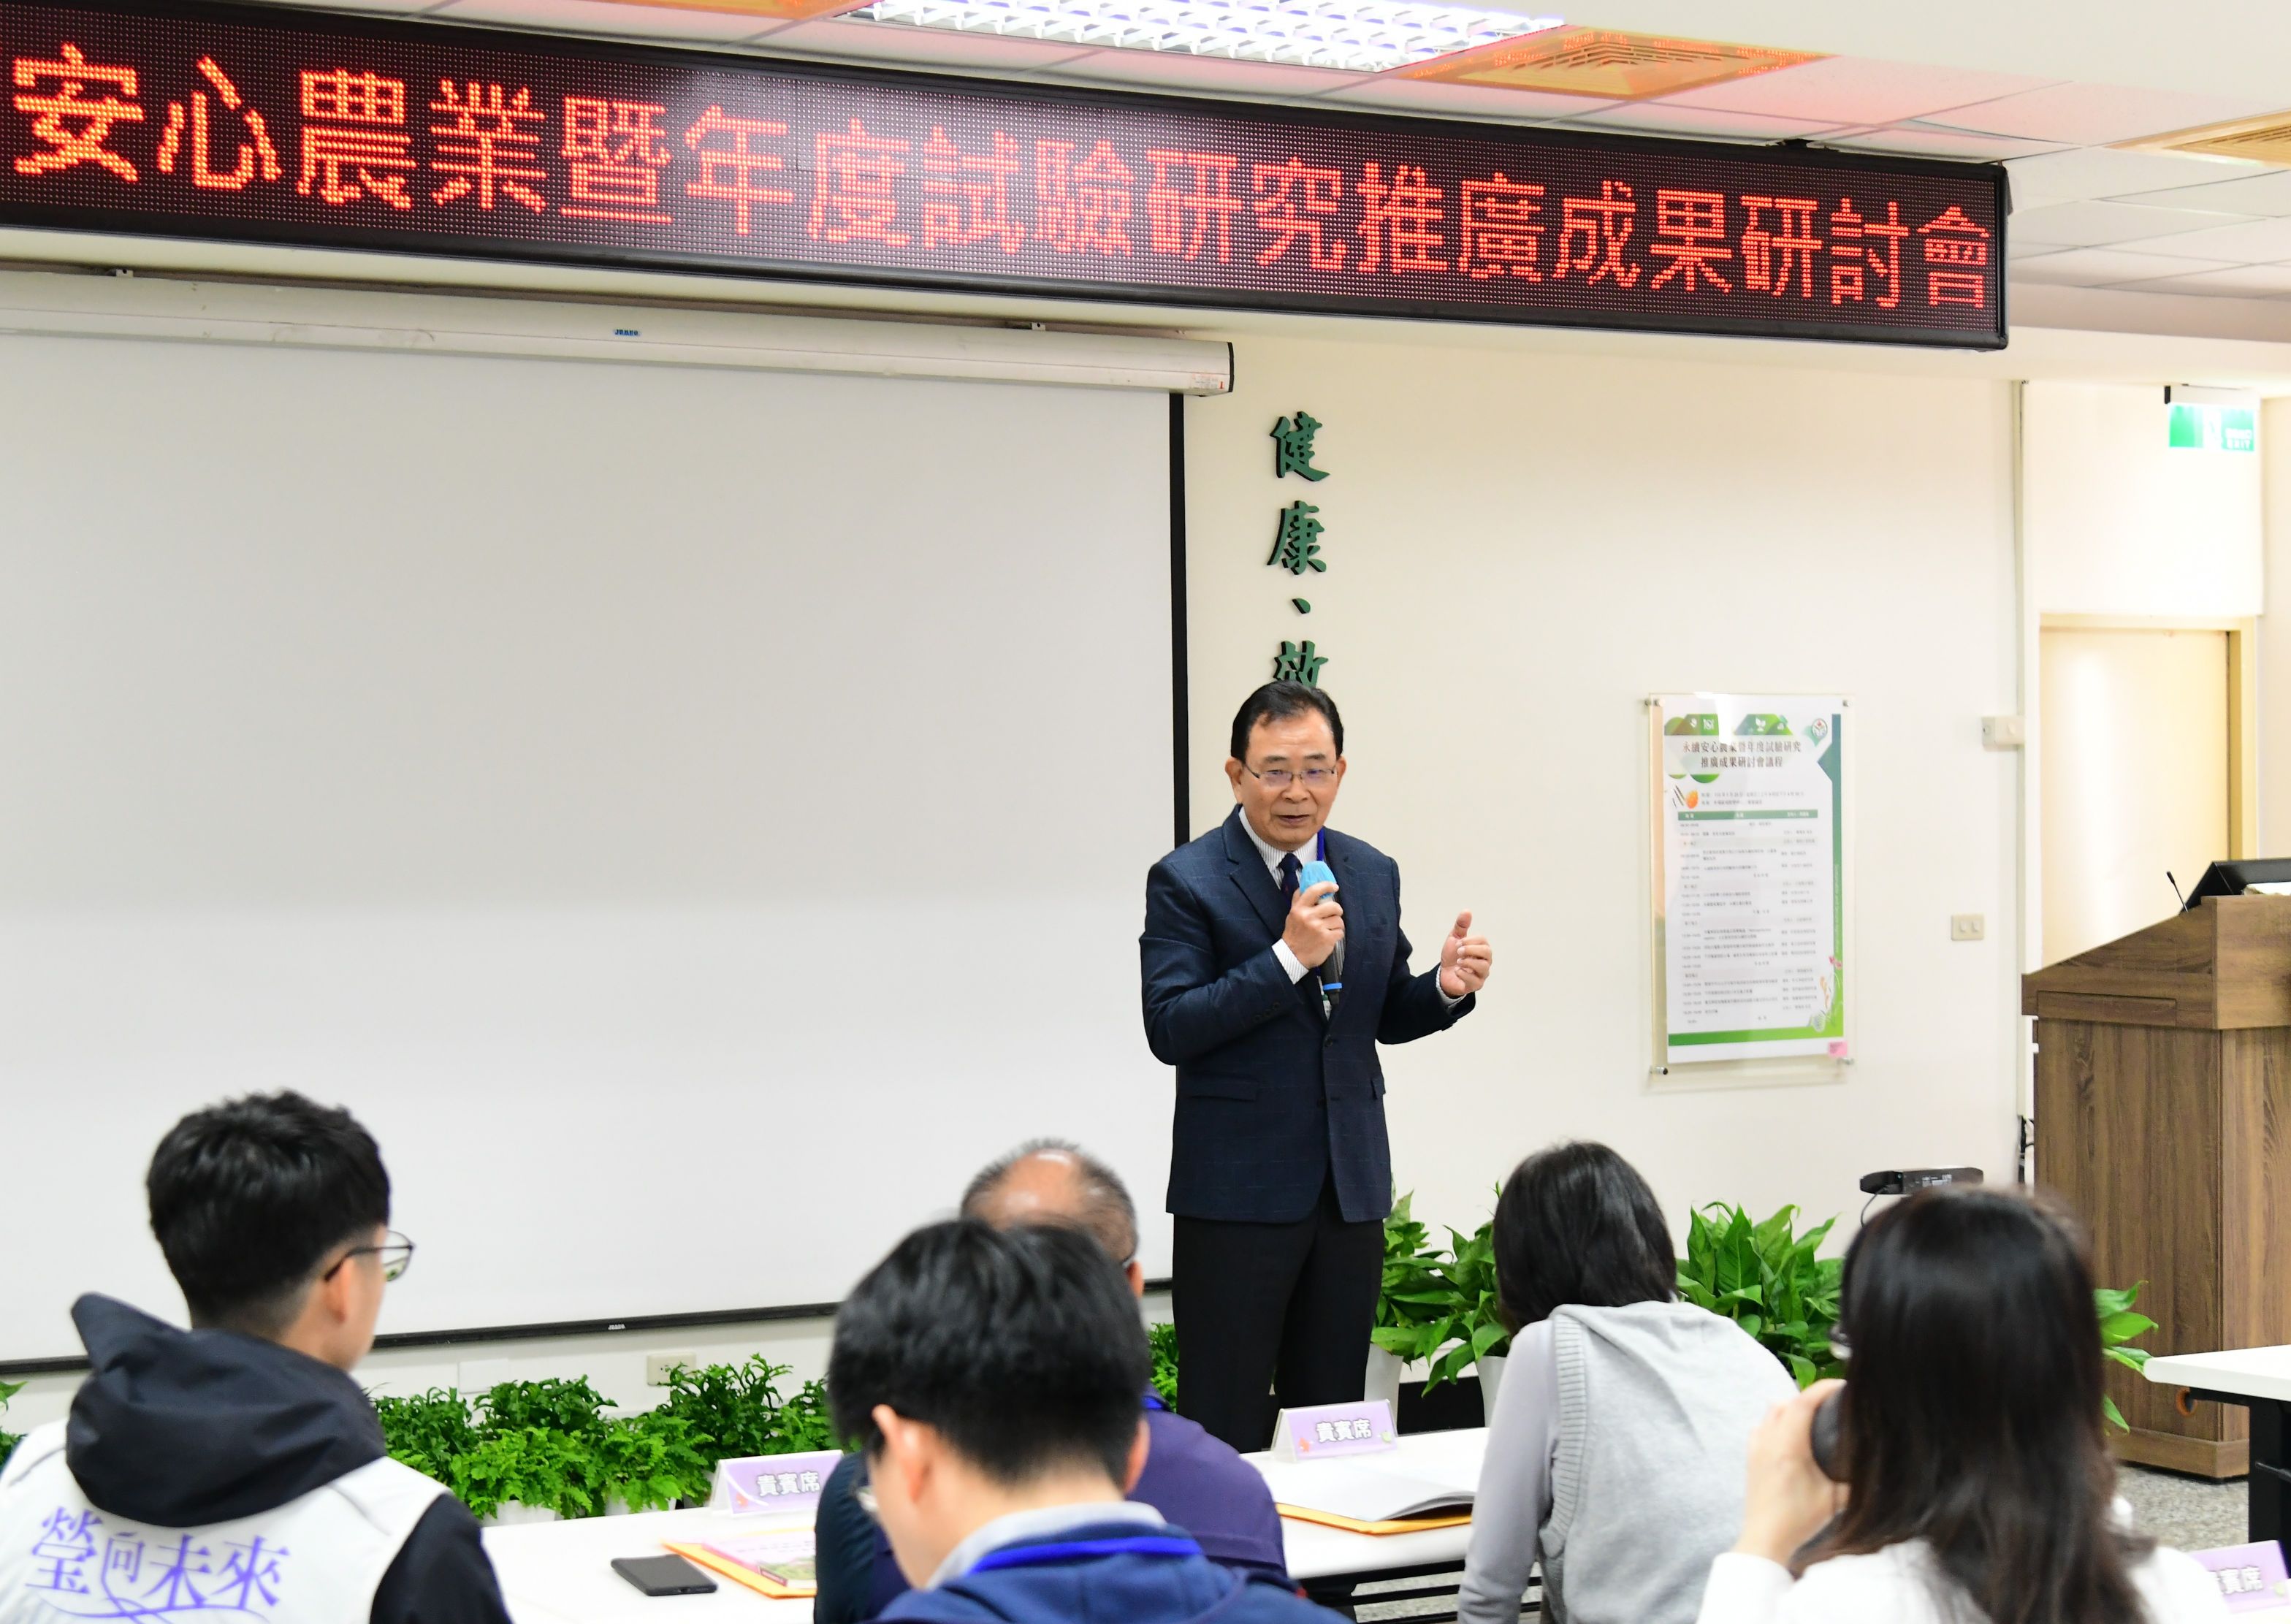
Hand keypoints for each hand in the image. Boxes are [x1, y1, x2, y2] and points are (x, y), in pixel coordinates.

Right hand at [1282, 879, 1343, 969]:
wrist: (1292, 956)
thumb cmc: (1294, 933)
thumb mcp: (1292, 914)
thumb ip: (1299, 900)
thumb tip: (1305, 883)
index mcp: (1299, 909)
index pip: (1314, 891)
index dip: (1327, 886)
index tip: (1335, 887)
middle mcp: (1308, 917)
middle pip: (1334, 906)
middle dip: (1337, 910)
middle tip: (1334, 914)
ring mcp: (1318, 928)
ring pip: (1339, 920)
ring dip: (1337, 925)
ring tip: (1329, 929)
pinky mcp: (1327, 939)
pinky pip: (1340, 932)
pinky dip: (1337, 935)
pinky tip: (1329, 938)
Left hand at [1438, 912, 1490, 997]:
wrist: (1444, 974)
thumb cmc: (1453, 956)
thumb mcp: (1454, 939)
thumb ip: (1461, 926)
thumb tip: (1467, 911)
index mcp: (1482, 948)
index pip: (1483, 941)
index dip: (1469, 940)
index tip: (1457, 943)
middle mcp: (1485, 961)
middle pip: (1487, 952)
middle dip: (1471, 950)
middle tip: (1458, 951)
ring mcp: (1482, 974)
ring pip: (1483, 967)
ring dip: (1468, 962)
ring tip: (1458, 962)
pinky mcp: (1476, 985)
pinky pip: (1475, 981)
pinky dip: (1464, 974)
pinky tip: (1457, 971)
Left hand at [1734, 1381, 1845, 1564]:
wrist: (1765, 1539)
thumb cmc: (1798, 1520)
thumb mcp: (1835, 1501)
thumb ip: (1856, 1483)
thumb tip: (1878, 1469)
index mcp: (1787, 1446)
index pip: (1802, 1403)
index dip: (1822, 1389)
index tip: (1841, 1385)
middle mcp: (1768, 1441)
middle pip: (1786, 1402)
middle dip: (1809, 1396)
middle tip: (1832, 1402)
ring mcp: (1756, 1448)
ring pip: (1771, 1412)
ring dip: (1791, 1407)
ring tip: (1814, 1416)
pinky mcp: (1751, 1458)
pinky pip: (1762, 1426)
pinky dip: (1777, 1421)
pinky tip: (1791, 1435)